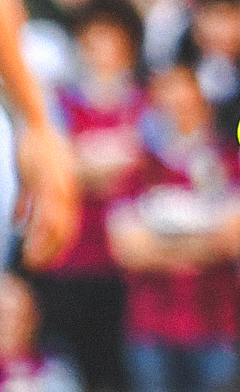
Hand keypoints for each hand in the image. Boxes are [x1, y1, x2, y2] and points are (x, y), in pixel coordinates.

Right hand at [15, 122, 80, 268]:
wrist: (36, 125)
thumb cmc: (35, 151)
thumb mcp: (33, 179)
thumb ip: (28, 200)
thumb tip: (19, 221)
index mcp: (67, 189)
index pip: (68, 222)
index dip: (60, 242)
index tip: (50, 260)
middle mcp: (65, 189)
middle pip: (64, 226)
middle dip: (53, 248)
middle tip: (41, 266)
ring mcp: (55, 184)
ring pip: (52, 221)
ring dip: (42, 243)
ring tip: (30, 260)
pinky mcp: (41, 179)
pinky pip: (40, 206)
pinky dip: (34, 224)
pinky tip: (23, 237)